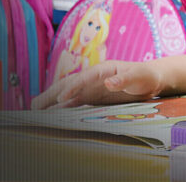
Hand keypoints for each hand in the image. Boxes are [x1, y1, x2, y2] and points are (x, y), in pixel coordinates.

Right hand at [32, 61, 164, 108]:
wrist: (151, 79)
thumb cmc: (146, 76)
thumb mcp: (138, 77)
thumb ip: (125, 79)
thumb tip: (108, 82)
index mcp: (103, 69)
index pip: (84, 77)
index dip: (73, 87)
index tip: (61, 98)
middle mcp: (93, 78)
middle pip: (69, 84)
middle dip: (52, 94)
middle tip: (35, 106)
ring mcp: (92, 87)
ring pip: (68, 94)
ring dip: (52, 102)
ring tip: (35, 111)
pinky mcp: (93, 97)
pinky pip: (75, 103)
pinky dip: (63, 108)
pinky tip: (52, 116)